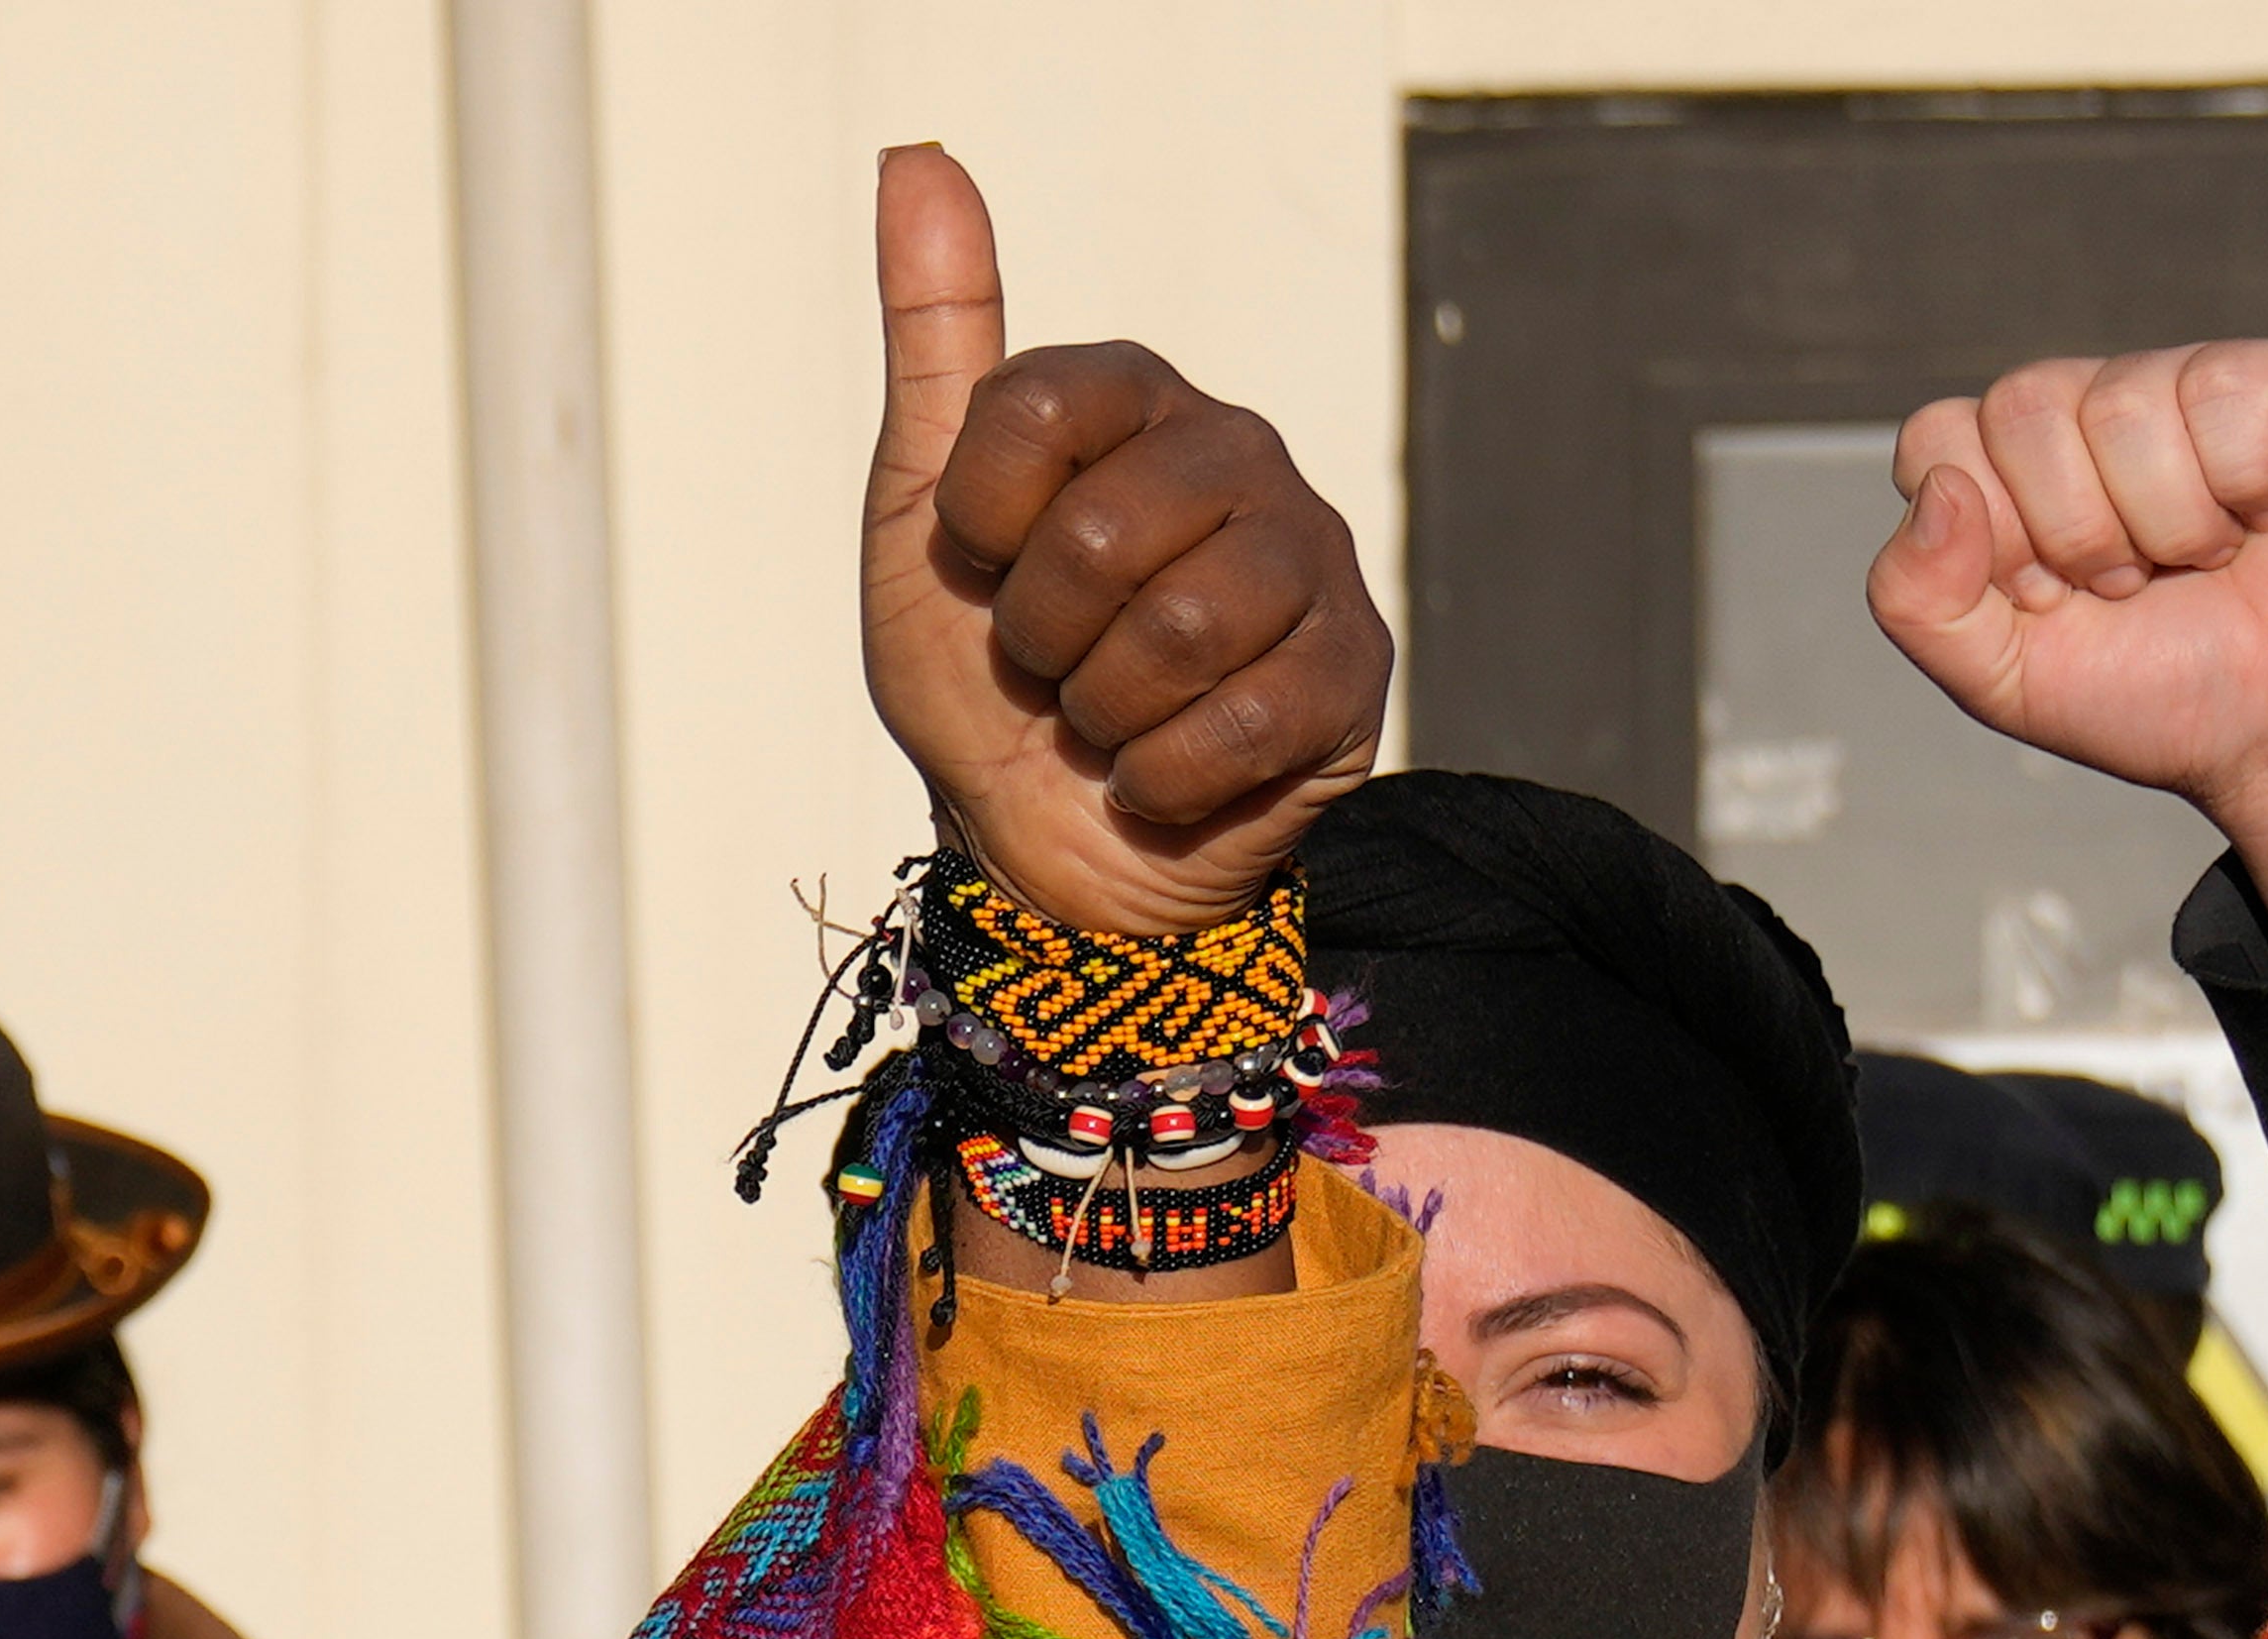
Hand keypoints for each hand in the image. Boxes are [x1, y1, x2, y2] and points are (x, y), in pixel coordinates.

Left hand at [860, 144, 1384, 939]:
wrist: (1051, 854)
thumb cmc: (987, 684)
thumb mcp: (921, 518)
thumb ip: (935, 340)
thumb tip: (914, 155)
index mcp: (1135, 399)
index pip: (1033, 407)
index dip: (979, 519)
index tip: (982, 563)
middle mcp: (1237, 452)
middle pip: (1099, 534)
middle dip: (1039, 637)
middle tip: (1052, 665)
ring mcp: (1310, 557)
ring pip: (1173, 631)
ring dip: (1099, 713)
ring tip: (1108, 717)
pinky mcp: (1352, 671)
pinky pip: (1236, 721)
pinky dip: (1162, 777)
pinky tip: (1162, 773)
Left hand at [1870, 340, 2267, 981]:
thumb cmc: (2152, 697)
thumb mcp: (2000, 679)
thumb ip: (1916, 600)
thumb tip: (1938, 489)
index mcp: (2006, 472)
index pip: (1937, 438)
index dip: (1990, 532)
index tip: (2048, 597)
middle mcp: (2084, 412)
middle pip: (2022, 405)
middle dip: (2076, 531)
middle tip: (2131, 585)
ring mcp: (2179, 387)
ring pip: (2125, 405)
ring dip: (2168, 523)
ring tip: (2203, 562)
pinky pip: (2231, 392)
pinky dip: (2251, 486)